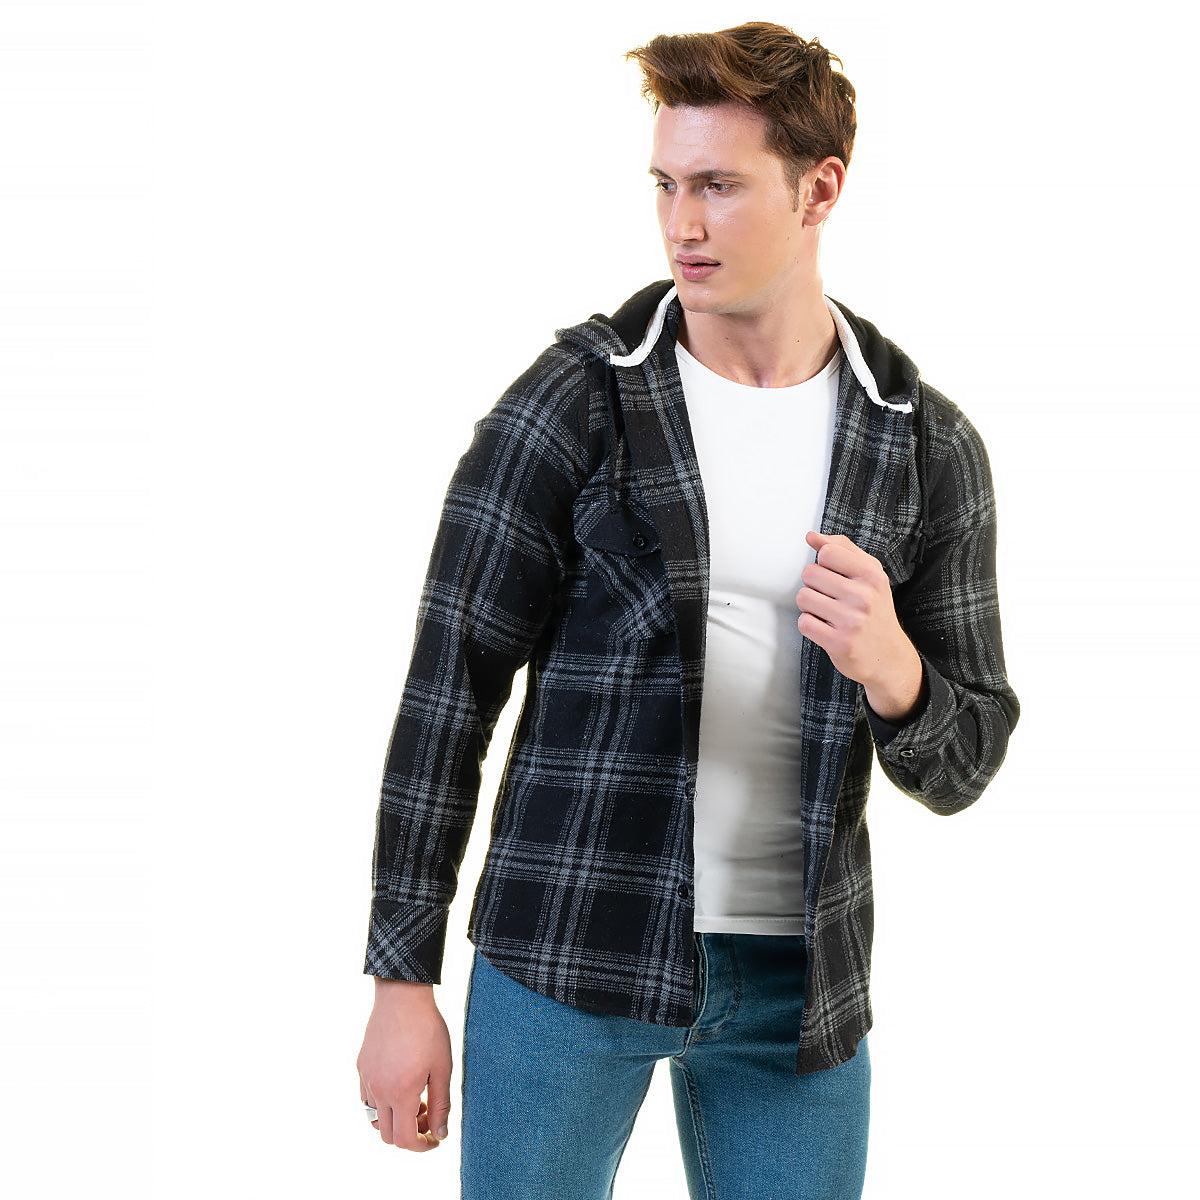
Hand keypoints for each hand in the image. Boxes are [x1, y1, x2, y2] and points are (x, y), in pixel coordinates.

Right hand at [357, 980, 452, 1151]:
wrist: (402, 997)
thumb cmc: (428, 1029)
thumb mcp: (442, 1067)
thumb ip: (442, 1105)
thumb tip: (440, 1134)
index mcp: (401, 1093)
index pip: (405, 1140)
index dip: (422, 1146)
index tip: (436, 1138)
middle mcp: (379, 1091)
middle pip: (388, 1136)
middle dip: (410, 1135)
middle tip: (429, 1114)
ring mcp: (366, 1079)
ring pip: (375, 1119)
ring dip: (395, 1120)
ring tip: (416, 1098)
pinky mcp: (361, 1067)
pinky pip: (367, 1099)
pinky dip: (382, 1104)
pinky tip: (400, 1085)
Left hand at [796, 531, 923, 722]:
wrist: (888, 656)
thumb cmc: (874, 611)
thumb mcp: (869, 575)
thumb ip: (841, 550)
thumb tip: (811, 536)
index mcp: (872, 575)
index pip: (827, 553)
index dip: (823, 563)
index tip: (833, 576)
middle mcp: (864, 596)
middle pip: (809, 573)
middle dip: (813, 585)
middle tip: (829, 597)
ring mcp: (852, 621)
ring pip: (803, 597)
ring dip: (810, 606)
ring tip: (827, 612)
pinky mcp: (839, 642)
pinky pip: (804, 622)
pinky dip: (810, 625)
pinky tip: (825, 628)